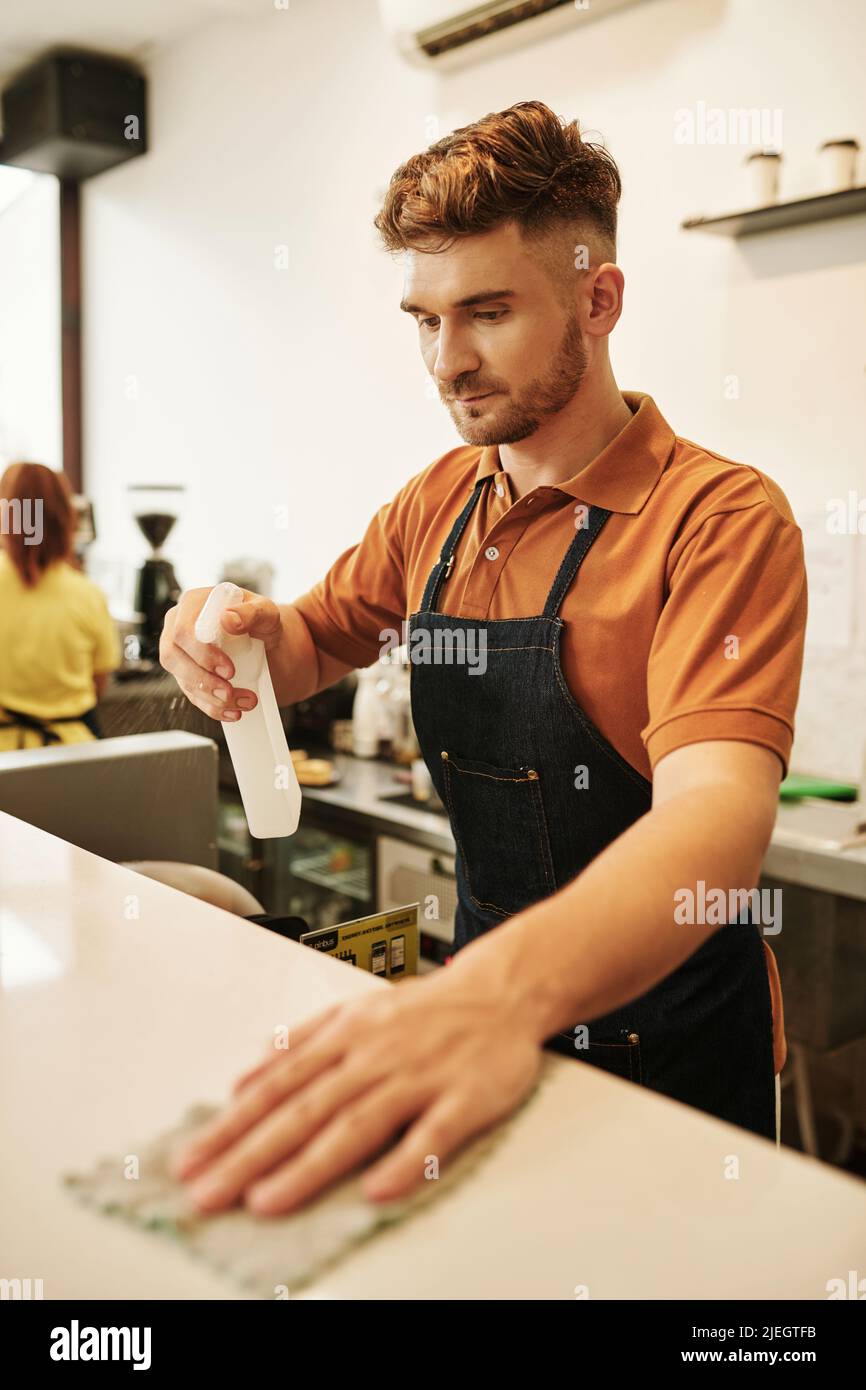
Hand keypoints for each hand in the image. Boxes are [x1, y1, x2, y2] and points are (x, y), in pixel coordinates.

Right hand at [159, 586, 282, 720]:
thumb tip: (229, 619)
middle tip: (230, 692)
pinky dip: (212, 708)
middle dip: (203, 680)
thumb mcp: (266, 612)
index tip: (229, 670)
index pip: (183, 630)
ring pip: (182, 679)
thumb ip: (251, 612)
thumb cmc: (262, 621)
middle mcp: (179, 626)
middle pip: (173, 657)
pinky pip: (192, 695)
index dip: (202, 654)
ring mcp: (181, 652)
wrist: (267, 641)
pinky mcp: (187, 674)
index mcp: (194, 604)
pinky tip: (233, 712)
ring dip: (211, 698)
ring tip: (242, 703)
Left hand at [169, 966, 543, 1214]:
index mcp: (344, 1036)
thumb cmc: (424, 1009)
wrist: (500, 991)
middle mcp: (374, 1056)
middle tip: (208, 1194)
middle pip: (304, 1111)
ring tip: (266, 1200)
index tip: (192, 1160)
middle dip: (250, 1154)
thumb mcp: (353, 1010)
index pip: (276, 1087)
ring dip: (309, 1165)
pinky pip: (432, 1135)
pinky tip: (376, 1191)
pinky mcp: (463, 1098)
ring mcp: (418, 1077)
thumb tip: (245, 1075)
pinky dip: (404, 1162)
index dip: (231, 1125)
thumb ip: (298, 1041)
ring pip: (357, 1124)